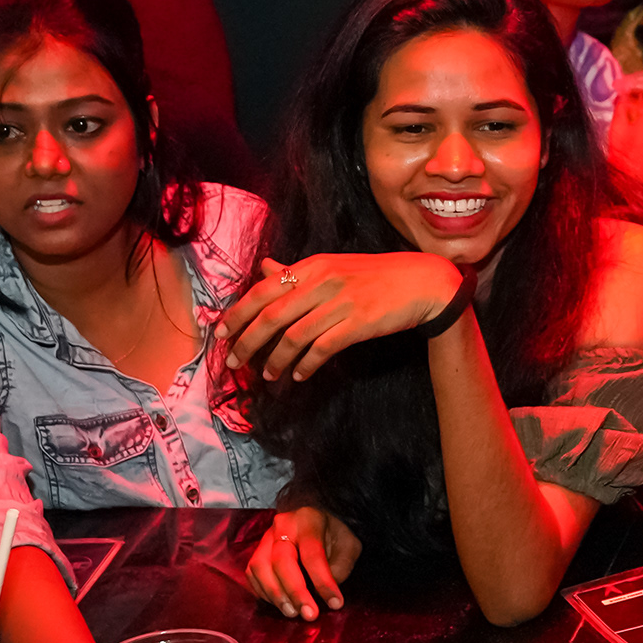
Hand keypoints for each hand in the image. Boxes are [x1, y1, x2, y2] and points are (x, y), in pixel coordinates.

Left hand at [217, 252, 465, 382]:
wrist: (423, 282)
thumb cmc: (377, 276)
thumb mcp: (333, 266)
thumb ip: (297, 271)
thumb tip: (264, 269)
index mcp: (313, 266)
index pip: (264, 290)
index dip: (238, 313)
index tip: (220, 333)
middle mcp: (323, 281)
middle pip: (271, 315)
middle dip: (247, 341)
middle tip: (233, 362)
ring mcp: (341, 302)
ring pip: (294, 336)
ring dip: (275, 359)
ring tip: (267, 375)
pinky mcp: (358, 323)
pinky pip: (322, 348)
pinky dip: (306, 365)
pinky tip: (298, 375)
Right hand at [244, 505, 360, 619]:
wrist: (316, 521)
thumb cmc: (334, 536)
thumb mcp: (349, 546)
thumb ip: (340, 567)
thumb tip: (322, 593)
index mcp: (308, 520)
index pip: (312, 554)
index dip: (323, 582)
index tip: (335, 604)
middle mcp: (282, 526)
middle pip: (281, 560)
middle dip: (295, 592)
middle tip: (309, 614)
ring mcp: (265, 538)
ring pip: (260, 567)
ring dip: (276, 595)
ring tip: (293, 613)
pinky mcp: (256, 551)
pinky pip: (252, 574)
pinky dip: (264, 593)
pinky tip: (280, 604)